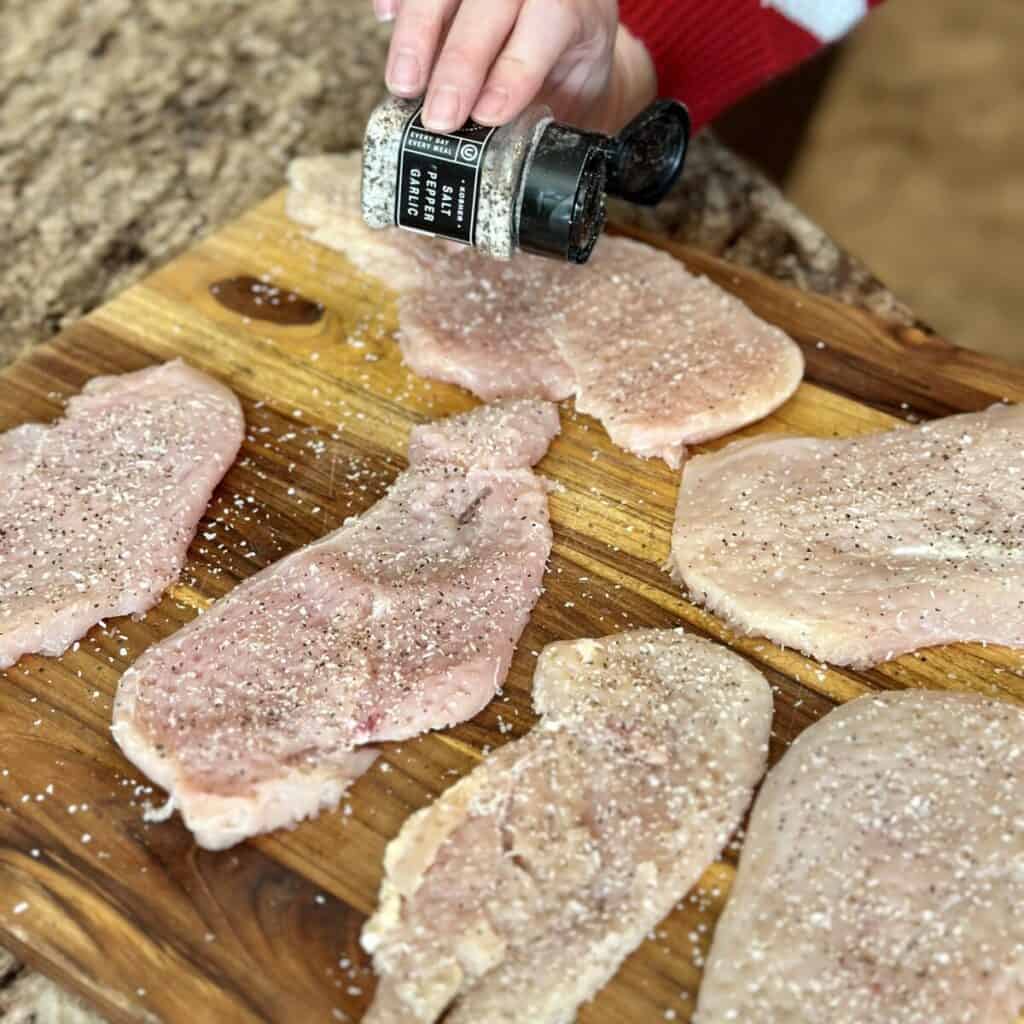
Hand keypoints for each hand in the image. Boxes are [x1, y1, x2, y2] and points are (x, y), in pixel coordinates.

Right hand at [372, 0, 656, 134]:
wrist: (570, 33)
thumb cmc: (569, 74)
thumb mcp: (577, 103)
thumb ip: (549, 132)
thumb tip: (502, 196)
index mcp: (576, 9)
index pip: (549, 20)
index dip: (515, 69)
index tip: (486, 115)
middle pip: (490, 3)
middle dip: (459, 62)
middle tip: (438, 118)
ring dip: (418, 33)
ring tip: (401, 85)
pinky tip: (386, 18)